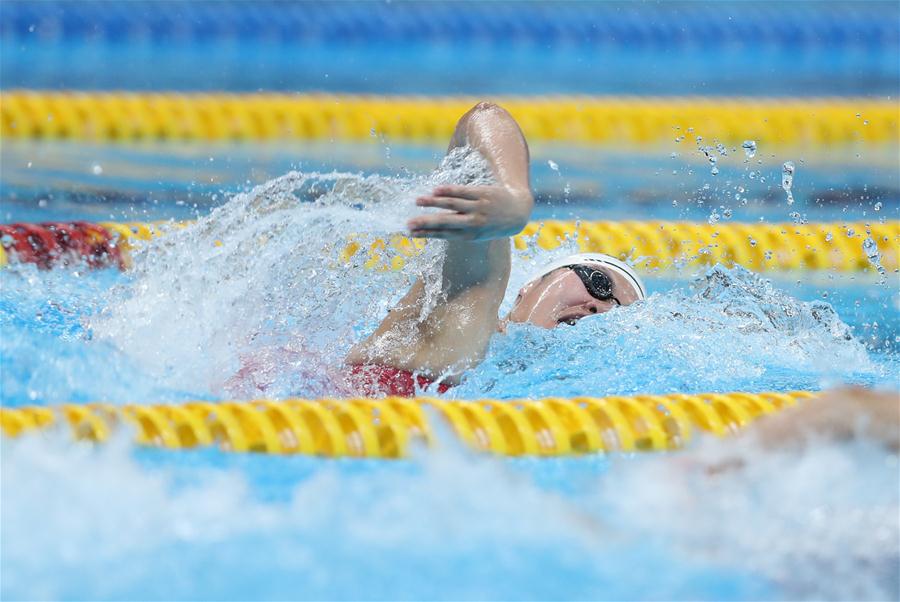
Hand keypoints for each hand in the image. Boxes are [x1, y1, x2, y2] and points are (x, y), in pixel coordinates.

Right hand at [408, 184, 533, 240]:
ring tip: (417, 201)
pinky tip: (435, 190)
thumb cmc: (492, 224)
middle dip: (426, 223)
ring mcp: (478, 208)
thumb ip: (457, 231)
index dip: (425, 234)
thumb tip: (433, 231)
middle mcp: (472, 223)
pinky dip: (449, 191)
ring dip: (434, 203)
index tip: (409, 233)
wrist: (517, 213)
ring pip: (452, 204)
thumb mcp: (477, 233)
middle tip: (409, 223)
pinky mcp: (483, 193)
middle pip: (445, 222)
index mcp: (469, 235)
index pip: (442, 234)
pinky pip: (463, 191)